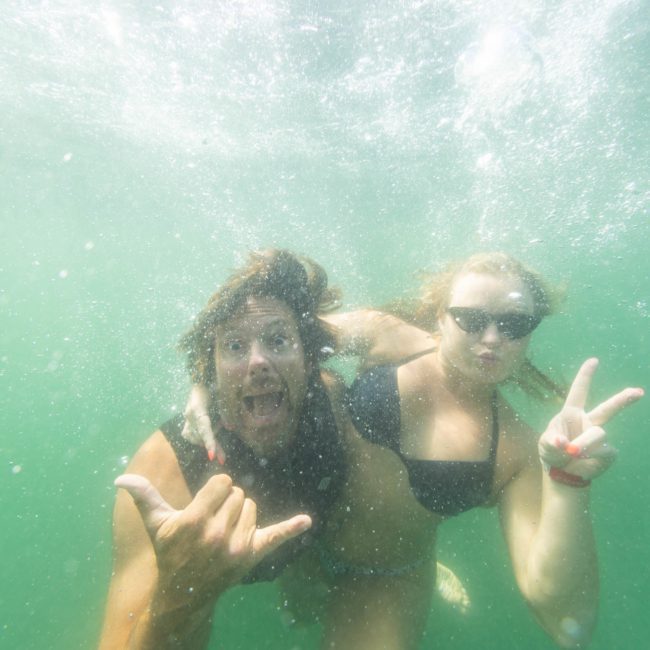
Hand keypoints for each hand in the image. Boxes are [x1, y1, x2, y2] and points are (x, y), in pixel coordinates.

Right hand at [115, 473, 311, 608]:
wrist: (184, 592)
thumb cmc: (170, 552)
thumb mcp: (157, 523)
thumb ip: (144, 496)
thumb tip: (121, 477)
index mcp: (196, 520)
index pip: (224, 482)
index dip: (216, 489)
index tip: (207, 501)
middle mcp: (218, 533)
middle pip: (239, 493)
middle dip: (227, 502)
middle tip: (213, 521)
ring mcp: (237, 546)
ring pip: (252, 507)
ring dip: (241, 514)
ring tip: (223, 531)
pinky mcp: (252, 555)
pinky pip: (276, 536)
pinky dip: (292, 528)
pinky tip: (307, 522)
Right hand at [182, 384, 225, 463]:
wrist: (203, 380)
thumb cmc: (215, 387)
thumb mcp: (223, 398)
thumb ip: (225, 413)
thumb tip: (230, 427)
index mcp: (197, 407)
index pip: (204, 427)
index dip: (209, 441)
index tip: (211, 456)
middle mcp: (189, 413)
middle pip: (201, 435)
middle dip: (212, 446)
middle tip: (222, 459)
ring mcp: (186, 417)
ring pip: (196, 437)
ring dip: (208, 441)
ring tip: (218, 448)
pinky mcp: (185, 420)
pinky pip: (191, 435)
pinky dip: (202, 438)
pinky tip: (209, 442)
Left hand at [538, 358, 643, 480]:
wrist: (562, 473)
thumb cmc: (552, 452)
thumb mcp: (545, 445)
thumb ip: (551, 442)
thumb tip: (563, 443)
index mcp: (571, 414)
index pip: (579, 392)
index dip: (585, 376)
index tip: (593, 361)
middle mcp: (589, 422)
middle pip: (608, 409)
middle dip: (623, 400)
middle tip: (639, 392)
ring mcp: (600, 437)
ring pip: (599, 434)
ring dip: (584, 444)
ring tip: (572, 452)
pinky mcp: (608, 452)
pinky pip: (603, 451)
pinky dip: (589, 456)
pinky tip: (581, 460)